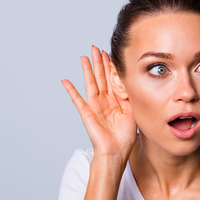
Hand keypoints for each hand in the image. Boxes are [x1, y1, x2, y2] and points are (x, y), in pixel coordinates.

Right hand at [62, 45, 136, 160]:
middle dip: (99, 63)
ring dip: (87, 70)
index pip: (113, 79)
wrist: (116, 151)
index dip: (111, 66)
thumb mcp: (133, 112)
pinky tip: (65, 81)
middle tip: (96, 48)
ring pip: (91, 83)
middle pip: (101, 77)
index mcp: (117, 100)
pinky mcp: (86, 112)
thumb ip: (130, 97)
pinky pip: (77, 99)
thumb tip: (131, 83)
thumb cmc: (126, 136)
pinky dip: (71, 91)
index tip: (110, 53)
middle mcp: (106, 100)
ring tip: (84, 57)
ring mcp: (95, 105)